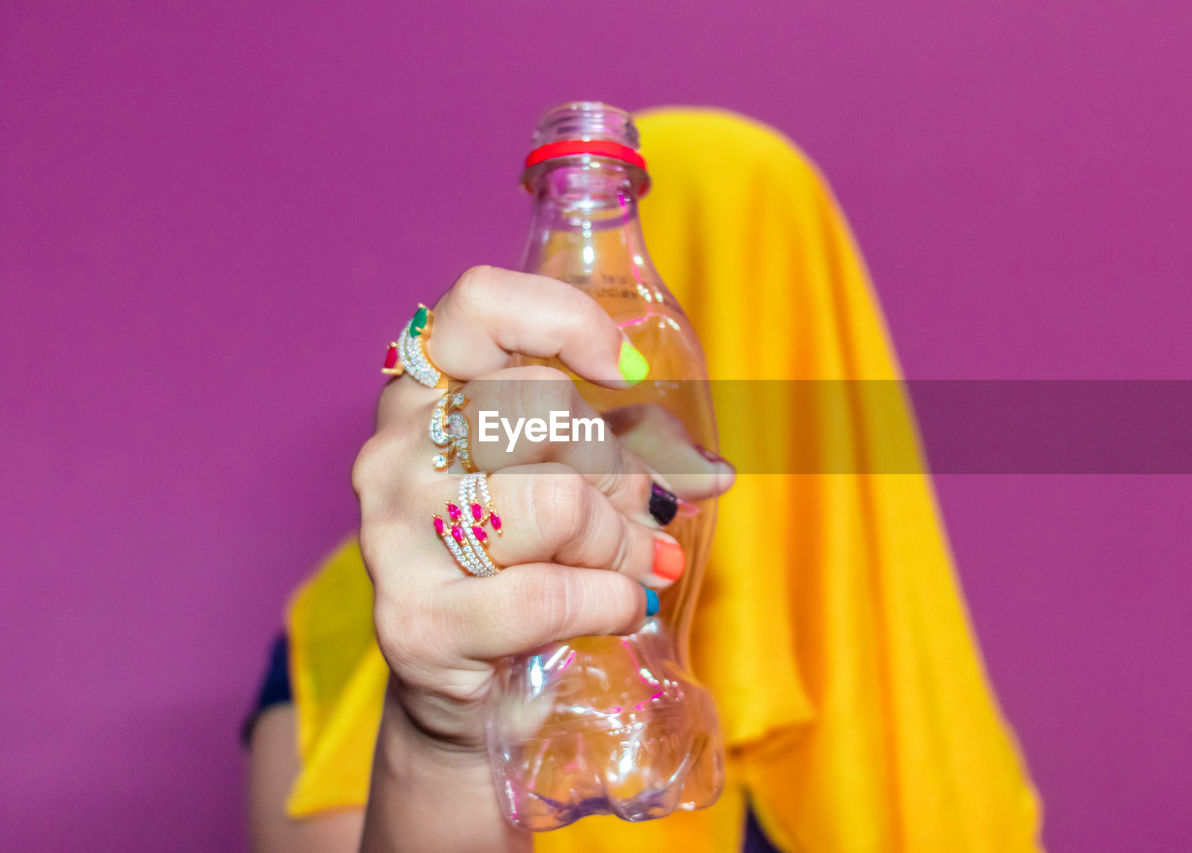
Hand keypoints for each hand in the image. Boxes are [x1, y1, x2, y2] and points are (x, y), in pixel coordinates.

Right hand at [353, 266, 733, 750]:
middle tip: (636, 521)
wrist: (464, 694)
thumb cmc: (521, 566)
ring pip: (557, 500)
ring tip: (627, 569)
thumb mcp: (581, 486)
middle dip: (618, 471)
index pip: (480, 305)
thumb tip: (715, 471)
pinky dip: (609, 602)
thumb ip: (639, 457)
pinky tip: (618, 609)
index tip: (622, 373)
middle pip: (546, 408)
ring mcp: (394, 537)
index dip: (565, 321)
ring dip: (618, 544)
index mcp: (423, 394)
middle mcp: (394, 451)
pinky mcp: (415, 622)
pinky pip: (548, 593)